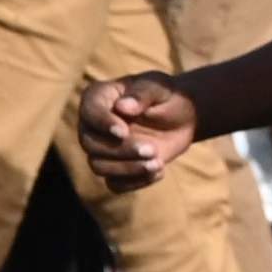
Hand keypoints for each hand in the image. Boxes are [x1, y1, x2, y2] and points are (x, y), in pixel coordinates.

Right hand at [77, 73, 201, 188]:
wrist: (182, 117)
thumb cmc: (166, 96)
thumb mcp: (158, 88)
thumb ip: (142, 95)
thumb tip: (122, 107)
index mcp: (99, 98)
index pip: (89, 112)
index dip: (102, 124)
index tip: (123, 132)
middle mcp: (93, 125)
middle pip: (90, 144)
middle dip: (121, 150)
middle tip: (152, 149)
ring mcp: (102, 148)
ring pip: (99, 166)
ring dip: (127, 168)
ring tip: (158, 163)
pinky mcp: (115, 168)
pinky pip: (114, 184)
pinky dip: (135, 182)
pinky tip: (159, 171)